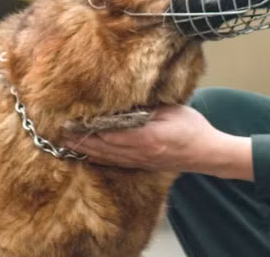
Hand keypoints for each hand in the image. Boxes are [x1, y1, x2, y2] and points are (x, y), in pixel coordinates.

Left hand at [63, 105, 253, 179]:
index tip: (72, 120)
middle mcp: (139, 152)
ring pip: (106, 158)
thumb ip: (147, 109)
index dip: (88, 129)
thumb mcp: (172, 110)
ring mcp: (140, 161)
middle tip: (62, 132)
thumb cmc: (193, 129)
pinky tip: (90, 155)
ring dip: (86, 150)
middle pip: (103, 148)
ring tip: (68, 144)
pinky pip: (115, 163)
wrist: (208, 154)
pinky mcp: (143, 165)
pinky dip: (100, 159)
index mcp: (145, 137)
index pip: (109, 133)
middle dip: (81, 140)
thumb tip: (124, 103)